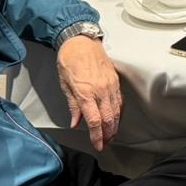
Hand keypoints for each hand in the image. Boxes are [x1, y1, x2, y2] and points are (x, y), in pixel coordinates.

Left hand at [56, 35, 122, 150]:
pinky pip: (120, 101)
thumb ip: (73, 105)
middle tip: (104, 143)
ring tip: (111, 135)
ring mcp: (110, 85)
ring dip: (115, 126)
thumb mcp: (65, 84)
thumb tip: (76, 123)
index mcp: (85, 92)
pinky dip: (119, 113)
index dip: (97, 136)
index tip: (97, 145)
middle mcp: (101, 90)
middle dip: (108, 134)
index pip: (94, 120)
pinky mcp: (115, 81)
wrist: (81, 41)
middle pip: (109, 118)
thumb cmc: (69, 60)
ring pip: (117, 111)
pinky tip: (116, 119)